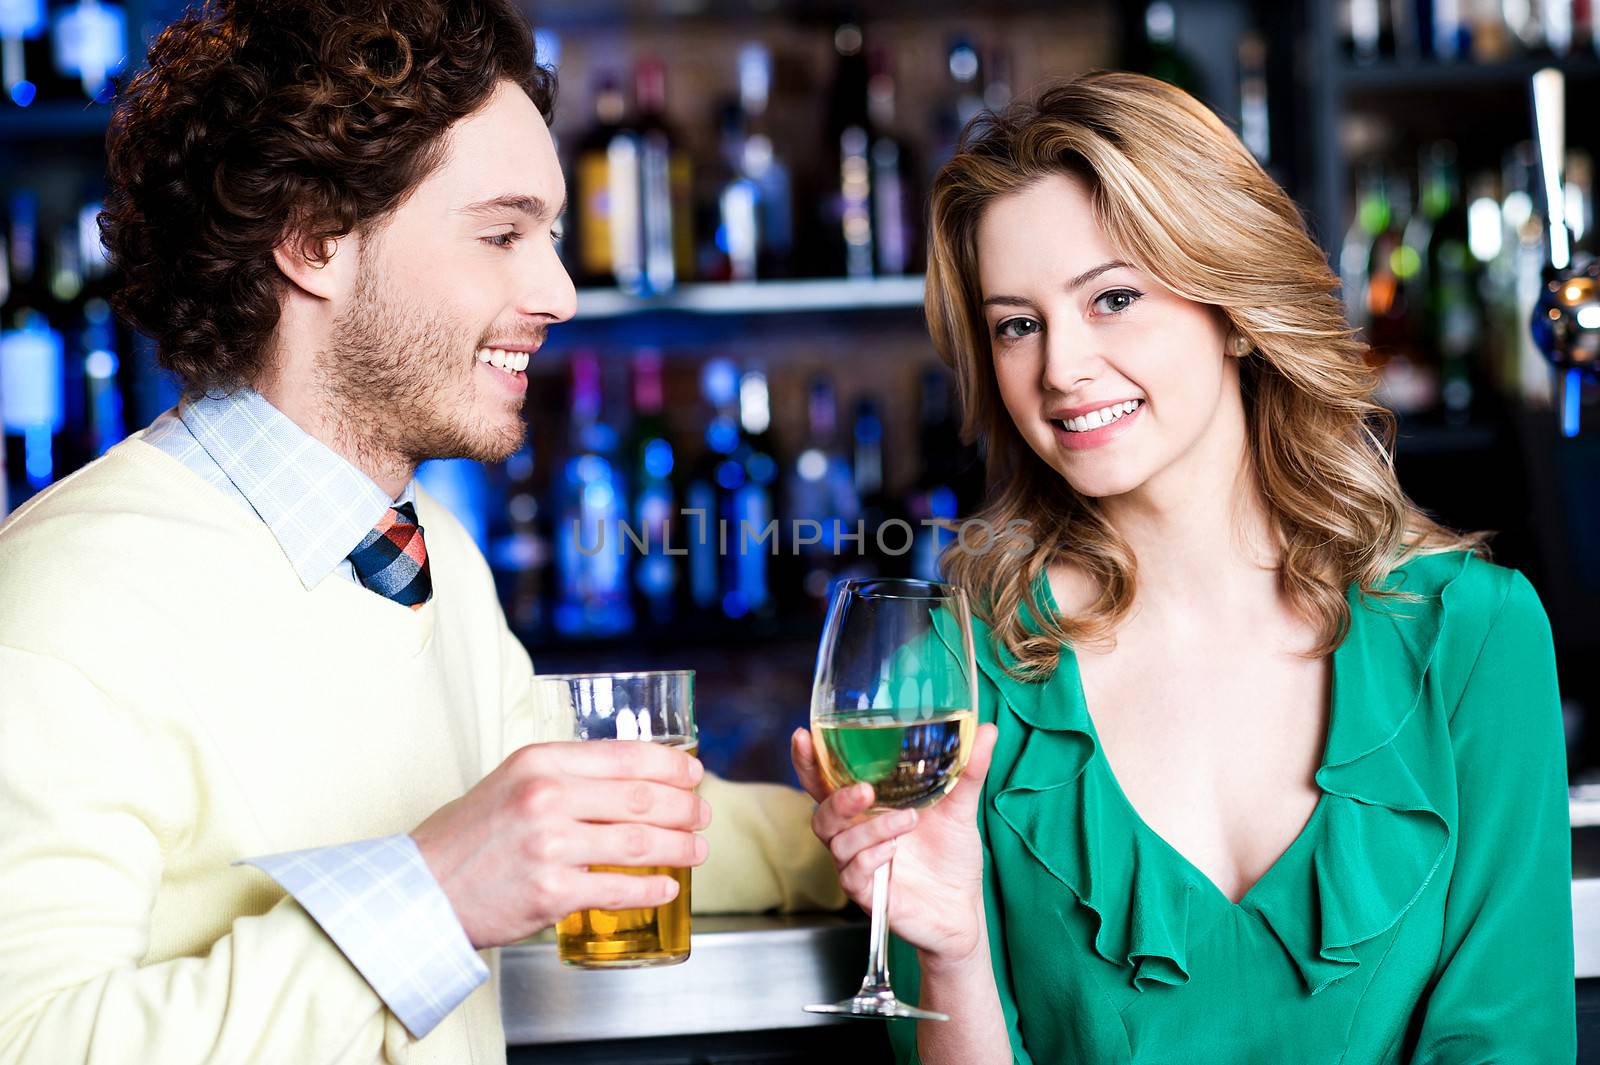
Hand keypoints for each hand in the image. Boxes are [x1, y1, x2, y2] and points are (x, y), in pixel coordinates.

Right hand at [410, 741, 710, 949]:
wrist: (422, 891)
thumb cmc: (469, 837)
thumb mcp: (511, 780)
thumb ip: (563, 775)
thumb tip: (629, 778)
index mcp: (540, 761)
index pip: (625, 754)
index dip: (670, 765)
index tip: (694, 773)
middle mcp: (546, 797)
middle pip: (640, 798)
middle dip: (684, 807)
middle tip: (702, 815)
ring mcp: (550, 845)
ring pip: (638, 842)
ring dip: (679, 847)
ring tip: (697, 850)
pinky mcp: (551, 892)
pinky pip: (618, 888)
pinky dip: (651, 889)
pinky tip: (666, 888)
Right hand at [790, 722, 997, 964]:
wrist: (965, 909)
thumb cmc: (952, 855)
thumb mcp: (961, 808)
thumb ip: (968, 770)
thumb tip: (988, 728)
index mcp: (867, 809)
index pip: (825, 782)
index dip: (808, 761)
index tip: (803, 735)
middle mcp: (856, 835)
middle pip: (821, 812)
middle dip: (836, 799)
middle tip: (865, 790)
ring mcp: (859, 865)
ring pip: (838, 842)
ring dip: (869, 829)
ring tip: (907, 821)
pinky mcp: (868, 894)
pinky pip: (852, 874)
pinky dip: (870, 858)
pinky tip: (893, 850)